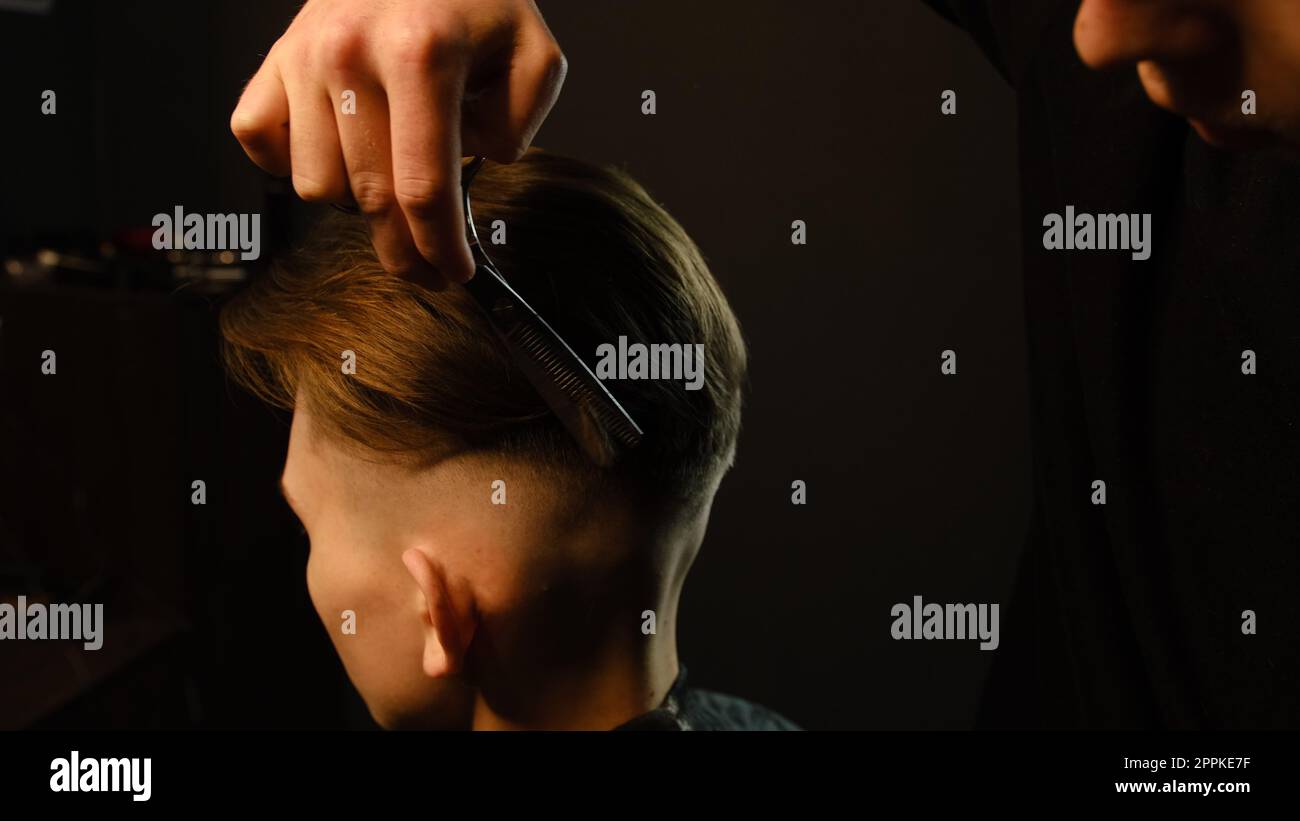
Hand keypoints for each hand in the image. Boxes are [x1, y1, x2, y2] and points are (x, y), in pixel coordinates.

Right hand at [230, 0, 566, 286]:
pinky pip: (260, 142)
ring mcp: (304, 57)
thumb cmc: (474, 0)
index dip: (439, 246)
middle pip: (371, 198)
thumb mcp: (532, 50)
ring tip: (390, 179)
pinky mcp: (273, 59)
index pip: (423, 187)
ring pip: (316, 185)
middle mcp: (351, 54)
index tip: (454, 274)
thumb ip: (520, 120)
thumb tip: (474, 165)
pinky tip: (336, 154)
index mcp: (422, 54)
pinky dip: (290, 162)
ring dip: (355, 201)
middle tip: (430, 270)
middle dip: (404, 251)